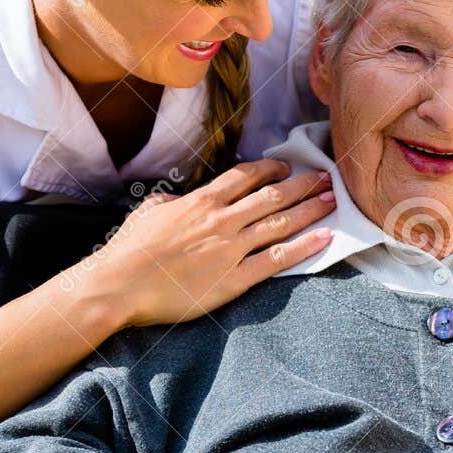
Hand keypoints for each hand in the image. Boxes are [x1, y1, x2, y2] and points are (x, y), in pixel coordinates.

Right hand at [89, 158, 335, 325]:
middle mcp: (222, 220)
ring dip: (310, 210)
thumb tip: (182, 199)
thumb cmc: (129, 249)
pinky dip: (303, 248)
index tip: (286, 167)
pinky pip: (276, 260)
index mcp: (201, 200)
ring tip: (332, 201)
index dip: (270, 169)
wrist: (120, 285)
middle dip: (303, 185)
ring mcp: (231, 249)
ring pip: (281, 223)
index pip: (246, 176)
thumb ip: (173, 201)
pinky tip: (323, 238)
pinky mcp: (234, 279)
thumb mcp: (149, 210)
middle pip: (273, 196)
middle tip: (325, 178)